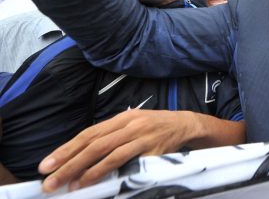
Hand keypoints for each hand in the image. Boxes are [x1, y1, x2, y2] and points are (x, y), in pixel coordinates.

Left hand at [39, 110, 201, 191]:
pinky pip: (128, 162)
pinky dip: (109, 172)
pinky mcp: (153, 151)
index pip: (88, 134)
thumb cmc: (156, 128)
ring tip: (68, 185)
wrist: (186, 124)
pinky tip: (95, 182)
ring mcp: (142, 137)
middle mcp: (130, 125)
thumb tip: (82, 155)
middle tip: (49, 181)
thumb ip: (112, 136)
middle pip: (93, 144)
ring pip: (108, 153)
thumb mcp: (133, 125)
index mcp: (122, 118)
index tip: (46, 165)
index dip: (66, 149)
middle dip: (68, 163)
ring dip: (85, 171)